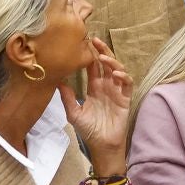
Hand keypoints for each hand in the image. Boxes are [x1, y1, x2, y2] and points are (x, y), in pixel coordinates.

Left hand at [62, 38, 132, 162]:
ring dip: (112, 61)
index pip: (93, 67)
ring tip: (103, 57)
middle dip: (102, 51)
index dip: (90, 55)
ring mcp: (117, 91)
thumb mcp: (74, 113)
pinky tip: (115, 74)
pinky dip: (123, 77)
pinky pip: (127, 83)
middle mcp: (106, 86)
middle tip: (95, 39)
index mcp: (94, 87)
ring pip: (117, 69)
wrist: (102, 145)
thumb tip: (57, 81)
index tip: (83, 43)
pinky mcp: (125, 98)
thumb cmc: (89, 130)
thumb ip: (67, 97)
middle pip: (106, 63)